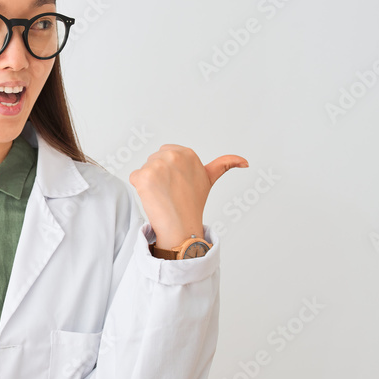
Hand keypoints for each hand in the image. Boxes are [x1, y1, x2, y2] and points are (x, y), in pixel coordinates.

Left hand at [128, 145, 247, 249]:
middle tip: (170, 191)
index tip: (177, 184)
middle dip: (158, 175)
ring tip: (163, 195)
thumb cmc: (193, 203)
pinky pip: (134, 177)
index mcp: (187, 153)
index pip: (166, 153)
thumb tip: (244, 162)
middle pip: (153, 160)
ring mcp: (158, 165)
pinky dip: (139, 188)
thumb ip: (225, 164)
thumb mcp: (209, 179)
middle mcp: (173, 155)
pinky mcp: (143, 176)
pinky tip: (152, 197)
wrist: (181, 225)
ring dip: (149, 182)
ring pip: (144, 169)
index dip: (169, 171)